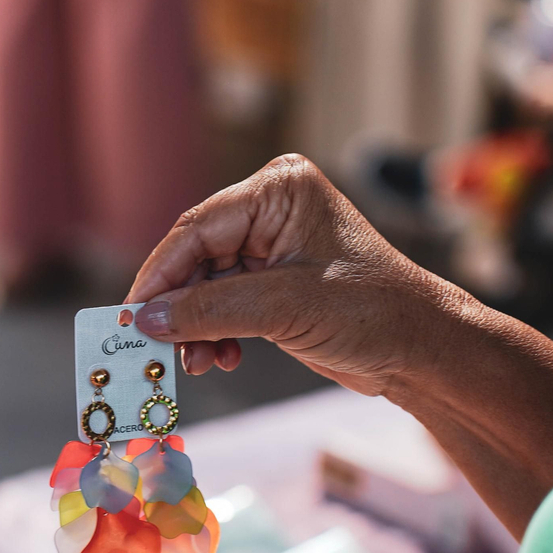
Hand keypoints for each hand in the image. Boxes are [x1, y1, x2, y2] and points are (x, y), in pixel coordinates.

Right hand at [126, 154, 463, 396]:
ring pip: (206, 286)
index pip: (198, 229)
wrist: (421, 350)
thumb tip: (146, 319)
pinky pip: (225, 302)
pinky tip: (221, 358)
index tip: (130, 316)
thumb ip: (209, 310)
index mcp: (279, 189)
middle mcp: (272, 208)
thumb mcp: (284, 308)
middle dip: (180, 308)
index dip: (160, 276)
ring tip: (198, 362)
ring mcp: (273, 244)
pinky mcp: (275, 280)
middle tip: (158, 349)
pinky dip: (216, 332)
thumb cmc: (372, 313)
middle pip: (197, 258)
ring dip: (196, 327)